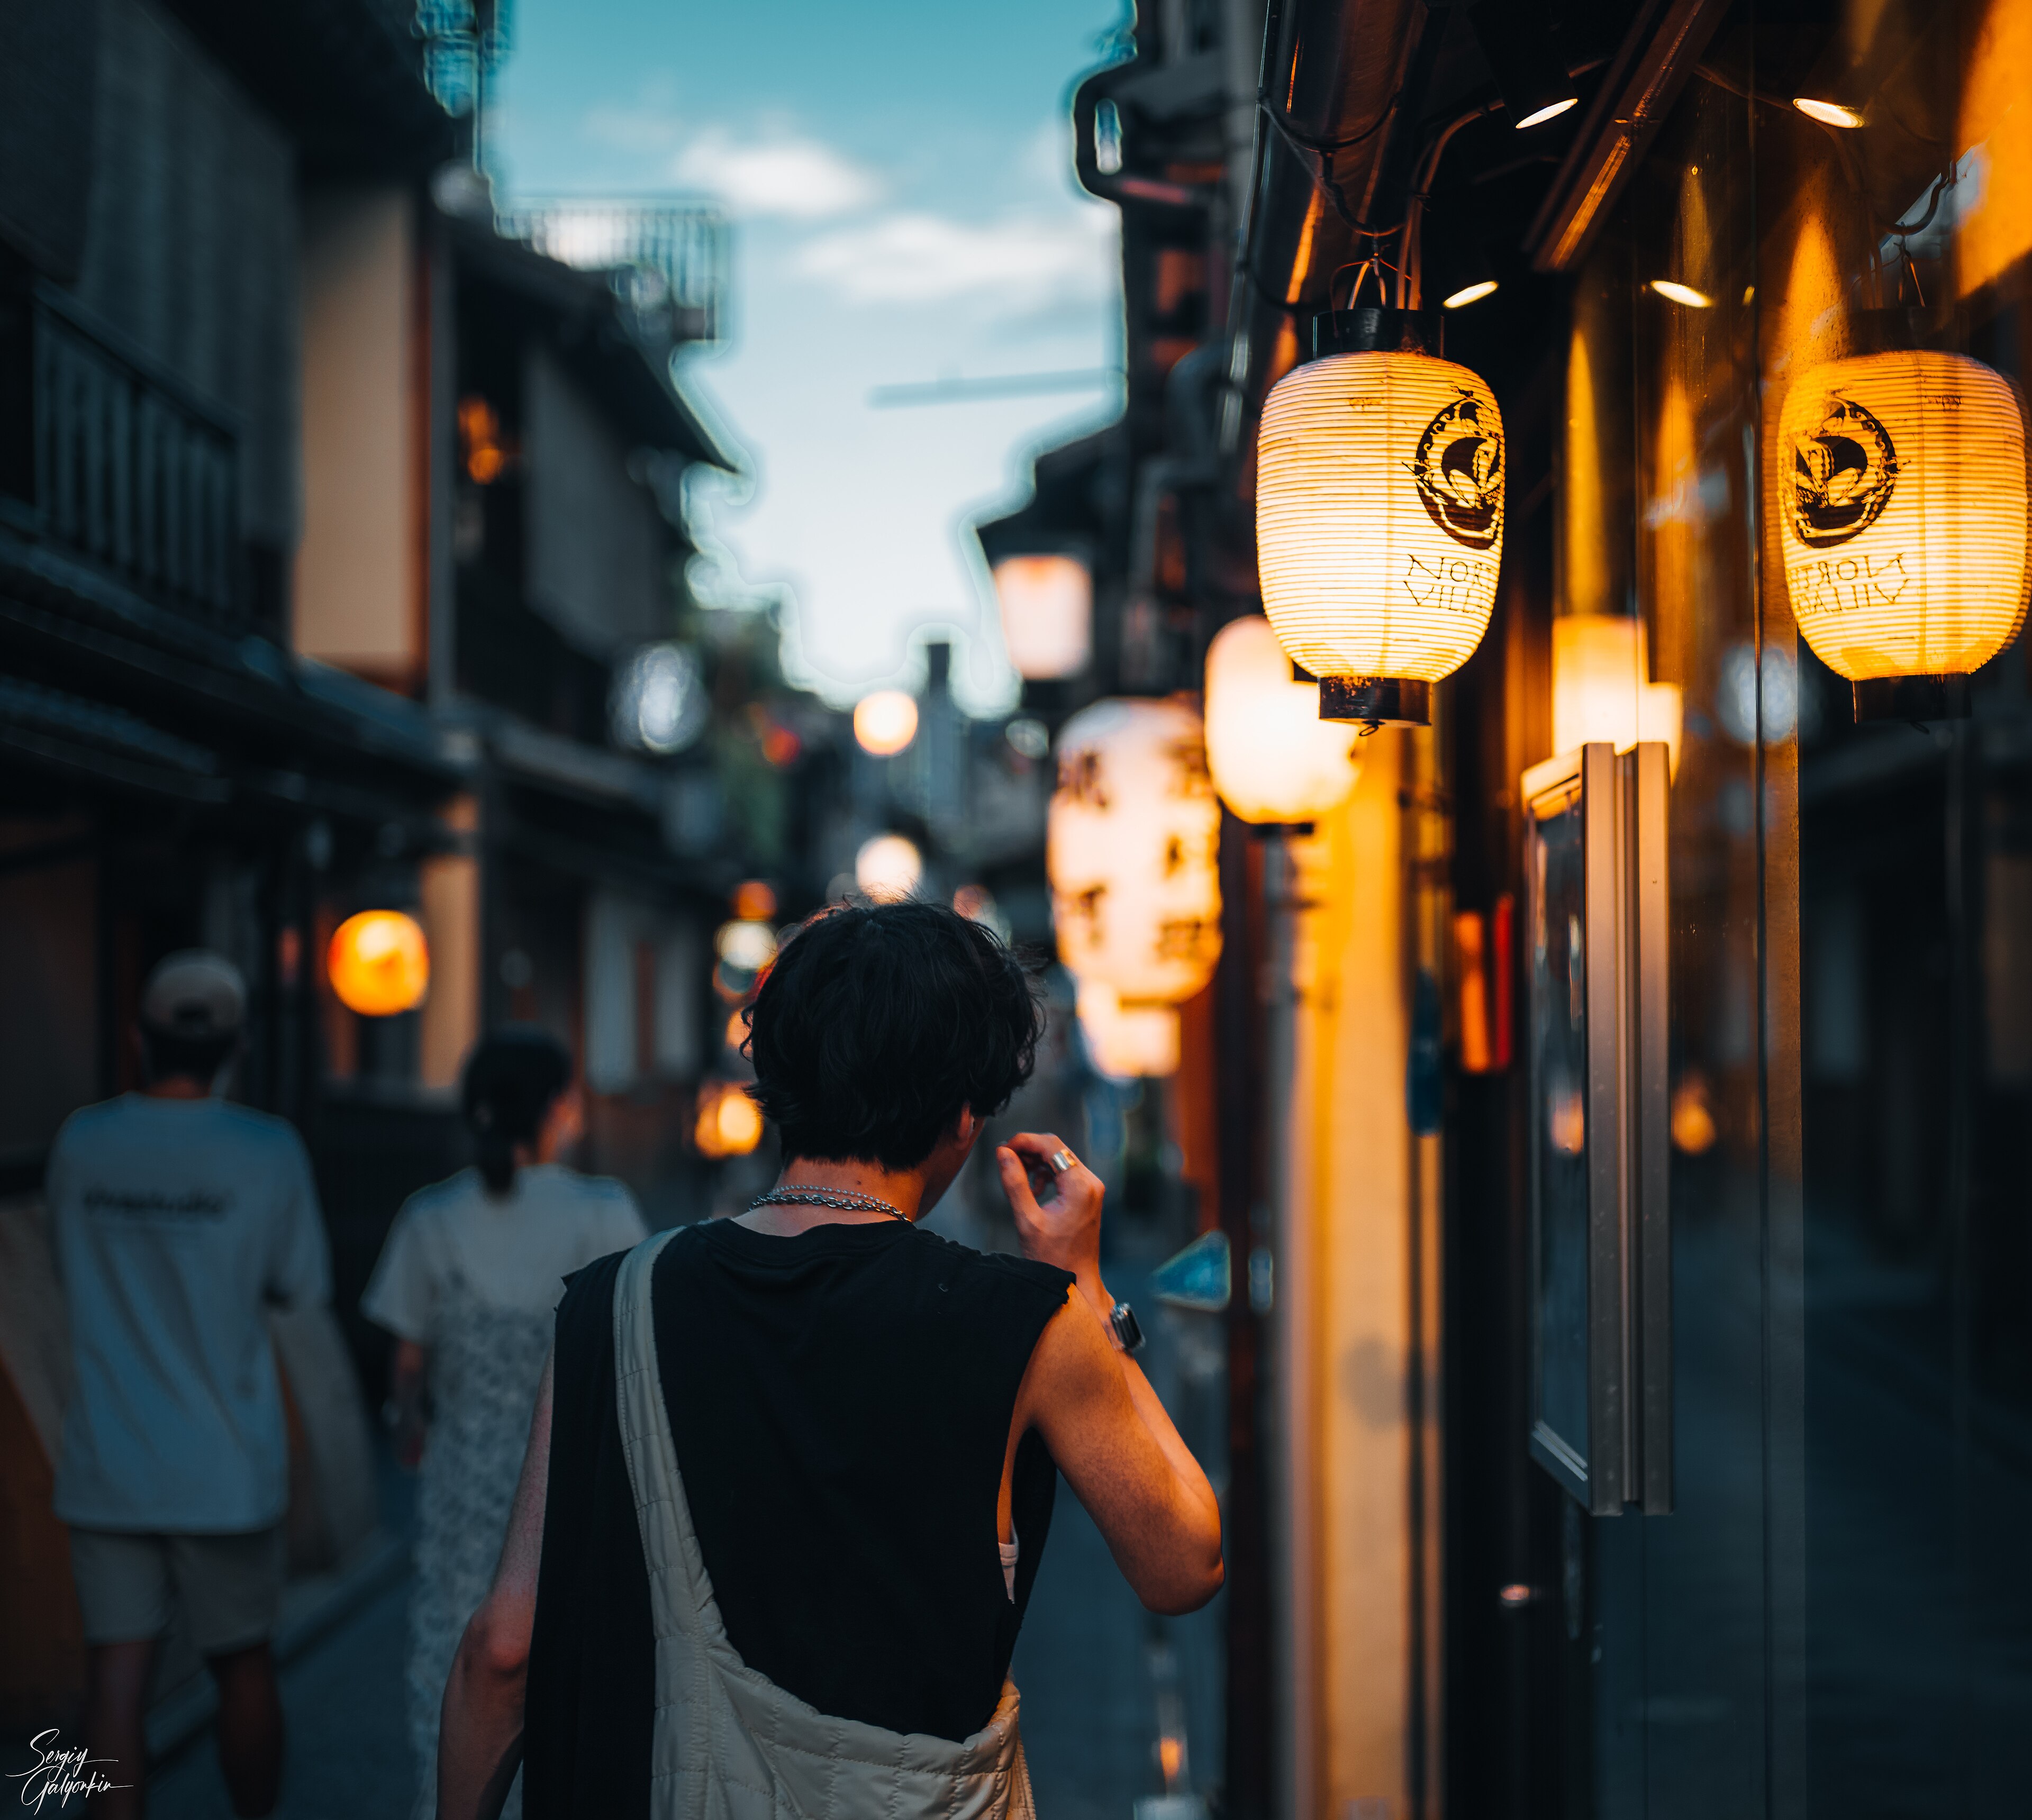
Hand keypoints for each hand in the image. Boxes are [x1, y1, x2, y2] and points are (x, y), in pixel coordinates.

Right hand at [997, 1133, 1107, 1315]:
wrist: (1076, 1280)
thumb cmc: (1053, 1258)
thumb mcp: (1027, 1219)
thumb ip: (1014, 1183)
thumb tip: (1003, 1153)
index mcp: (1080, 1186)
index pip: (1051, 1145)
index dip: (1024, 1141)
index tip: (1003, 1149)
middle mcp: (1091, 1182)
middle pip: (1057, 1148)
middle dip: (1029, 1151)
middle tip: (1007, 1163)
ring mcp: (1092, 1188)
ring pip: (1060, 1158)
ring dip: (1037, 1163)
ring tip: (1020, 1181)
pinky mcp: (1089, 1194)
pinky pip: (1065, 1172)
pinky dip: (1047, 1174)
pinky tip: (1034, 1191)